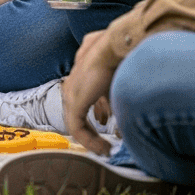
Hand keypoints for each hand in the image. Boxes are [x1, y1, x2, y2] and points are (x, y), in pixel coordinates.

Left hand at [62, 30, 118, 154]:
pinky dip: (89, 140)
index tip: (106, 126)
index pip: (84, 100)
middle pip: (78, 113)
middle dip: (92, 131)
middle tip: (105, 145)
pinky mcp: (74, 101)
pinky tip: (102, 147)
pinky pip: (77, 127)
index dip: (97, 115)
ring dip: (91, 138)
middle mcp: (72, 84)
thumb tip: (123, 116)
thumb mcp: (119, 80)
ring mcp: (71, 92)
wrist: (116, 46)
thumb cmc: (121, 56)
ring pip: (76, 122)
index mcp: (82, 75)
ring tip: (104, 149)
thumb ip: (117, 98)